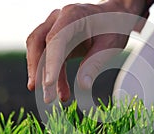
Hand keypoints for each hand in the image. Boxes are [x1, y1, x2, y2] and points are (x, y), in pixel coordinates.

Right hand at [26, 1, 144, 102]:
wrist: (115, 17)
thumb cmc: (114, 27)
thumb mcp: (109, 45)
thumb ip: (94, 63)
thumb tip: (83, 86)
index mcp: (73, 15)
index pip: (55, 39)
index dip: (50, 62)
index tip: (48, 84)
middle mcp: (59, 19)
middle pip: (38, 43)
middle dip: (38, 71)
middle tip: (46, 96)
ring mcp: (56, 28)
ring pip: (39, 51)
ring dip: (42, 75)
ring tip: (51, 98)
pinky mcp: (58, 40)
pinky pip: (50, 58)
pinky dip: (54, 75)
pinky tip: (61, 92)